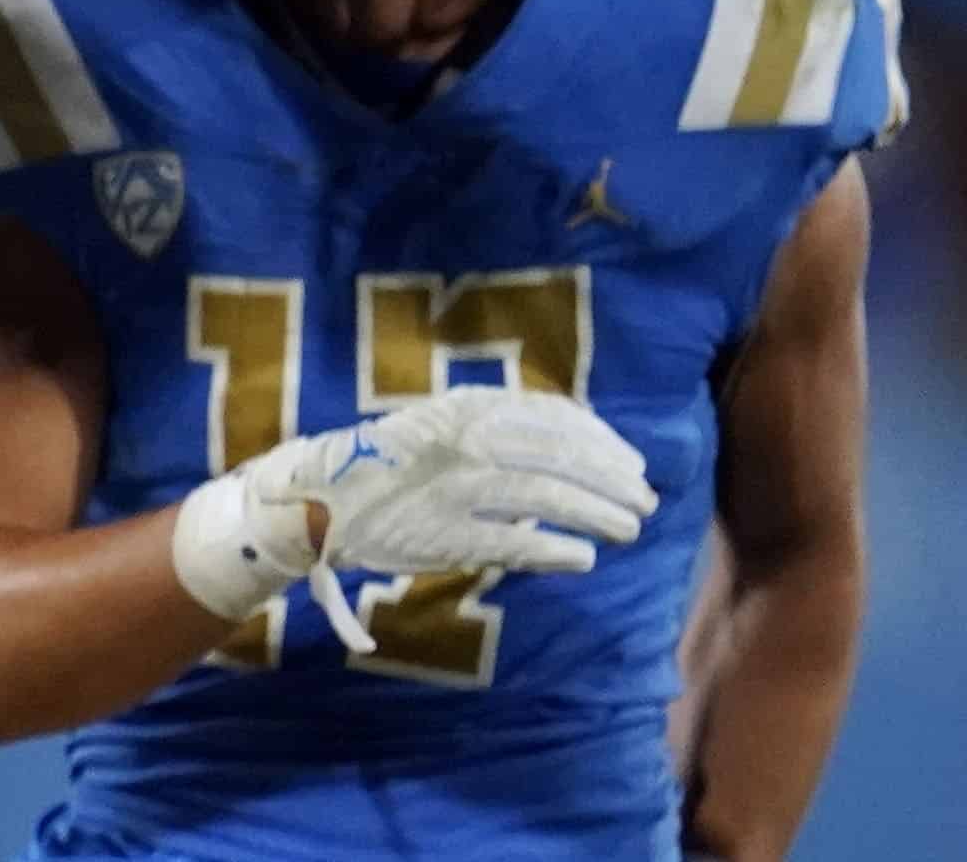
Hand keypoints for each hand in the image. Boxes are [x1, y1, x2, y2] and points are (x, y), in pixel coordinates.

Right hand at [241, 384, 654, 649]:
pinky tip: (582, 558)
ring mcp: (455, 488)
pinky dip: (554, 550)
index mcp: (467, 409)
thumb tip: (577, 440)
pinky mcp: (445, 535)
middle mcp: (465, 441)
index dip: (602, 442)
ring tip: (627, 529)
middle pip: (560, 458)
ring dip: (595, 514)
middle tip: (645, 502)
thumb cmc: (392, 464)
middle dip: (611, 481)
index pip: (554, 419)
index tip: (634, 463)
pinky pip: (513, 544)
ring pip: (545, 498)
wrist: (321, 497)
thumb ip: (500, 427)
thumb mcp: (445, 426)